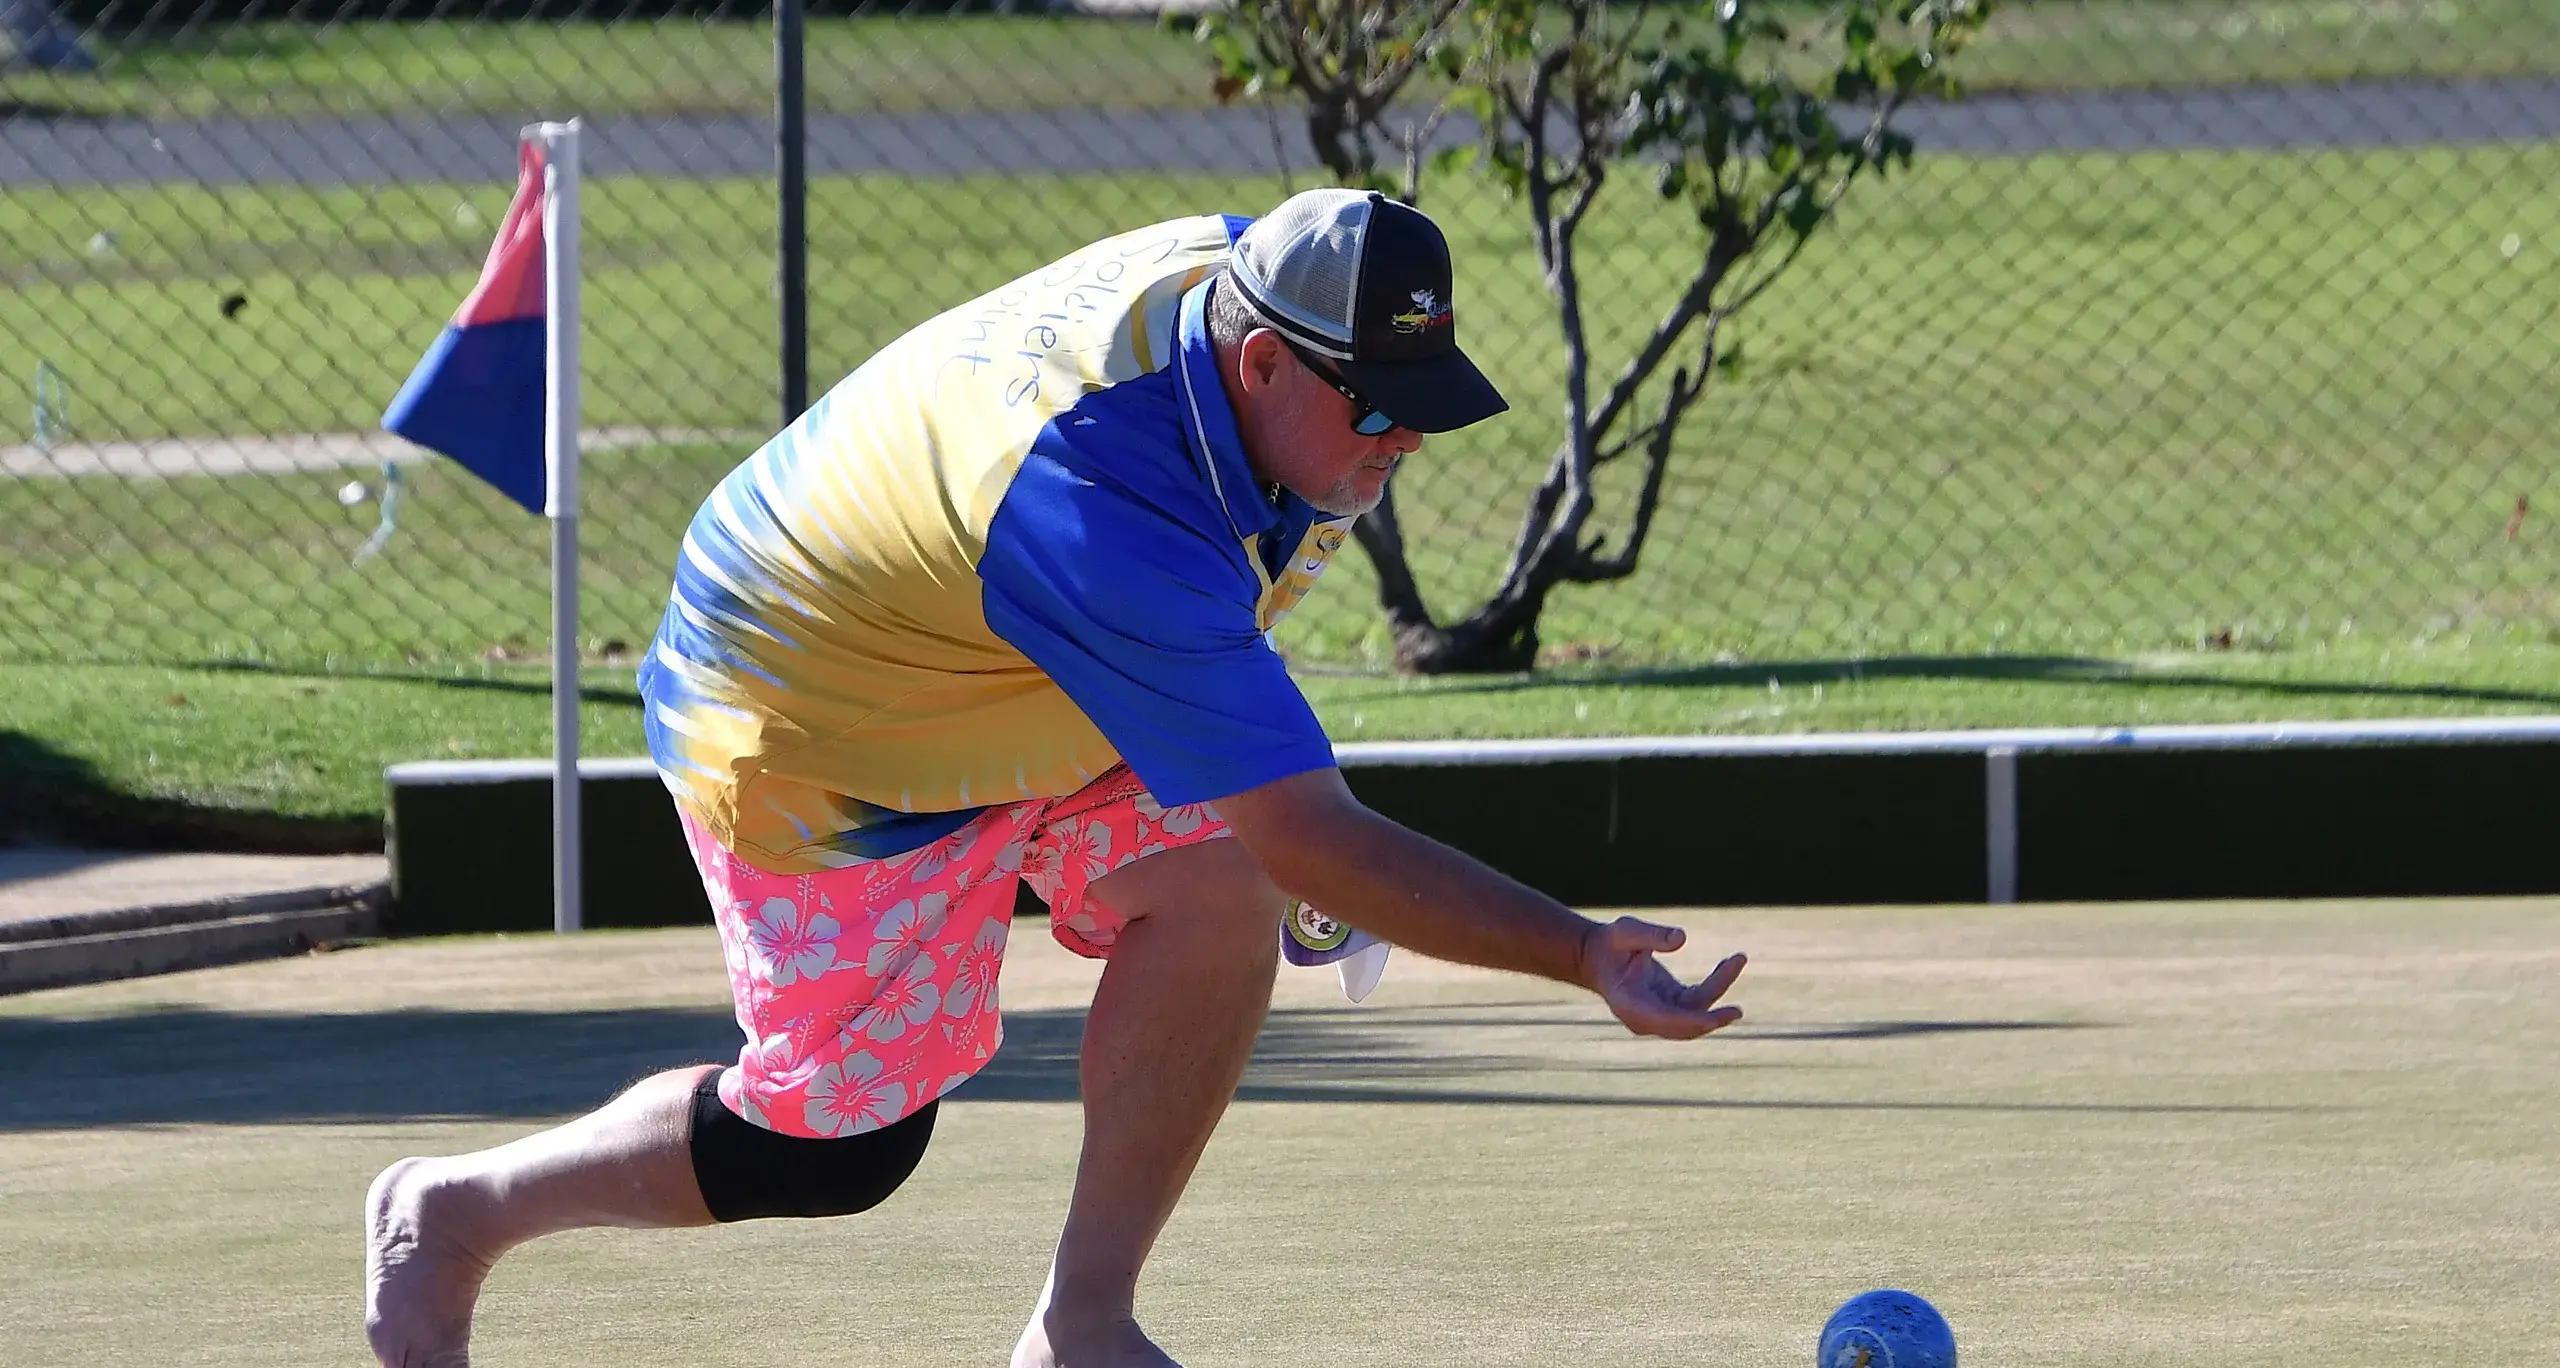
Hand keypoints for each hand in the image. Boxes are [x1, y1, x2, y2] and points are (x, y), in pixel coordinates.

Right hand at [1580, 916, 1745, 1039]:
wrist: (1597, 956)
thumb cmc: (1610, 943)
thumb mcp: (1626, 931)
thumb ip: (1651, 935)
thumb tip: (1681, 938)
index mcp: (1628, 1004)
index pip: (1662, 1020)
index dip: (1688, 1022)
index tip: (1713, 1020)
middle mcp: (1644, 1018)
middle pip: (1683, 1026)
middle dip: (1711, 1019)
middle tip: (1737, 1012)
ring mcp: (1658, 1016)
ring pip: (1696, 1014)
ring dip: (1719, 991)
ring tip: (1737, 959)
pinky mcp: (1671, 1007)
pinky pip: (1699, 1003)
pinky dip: (1716, 986)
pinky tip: (1730, 962)